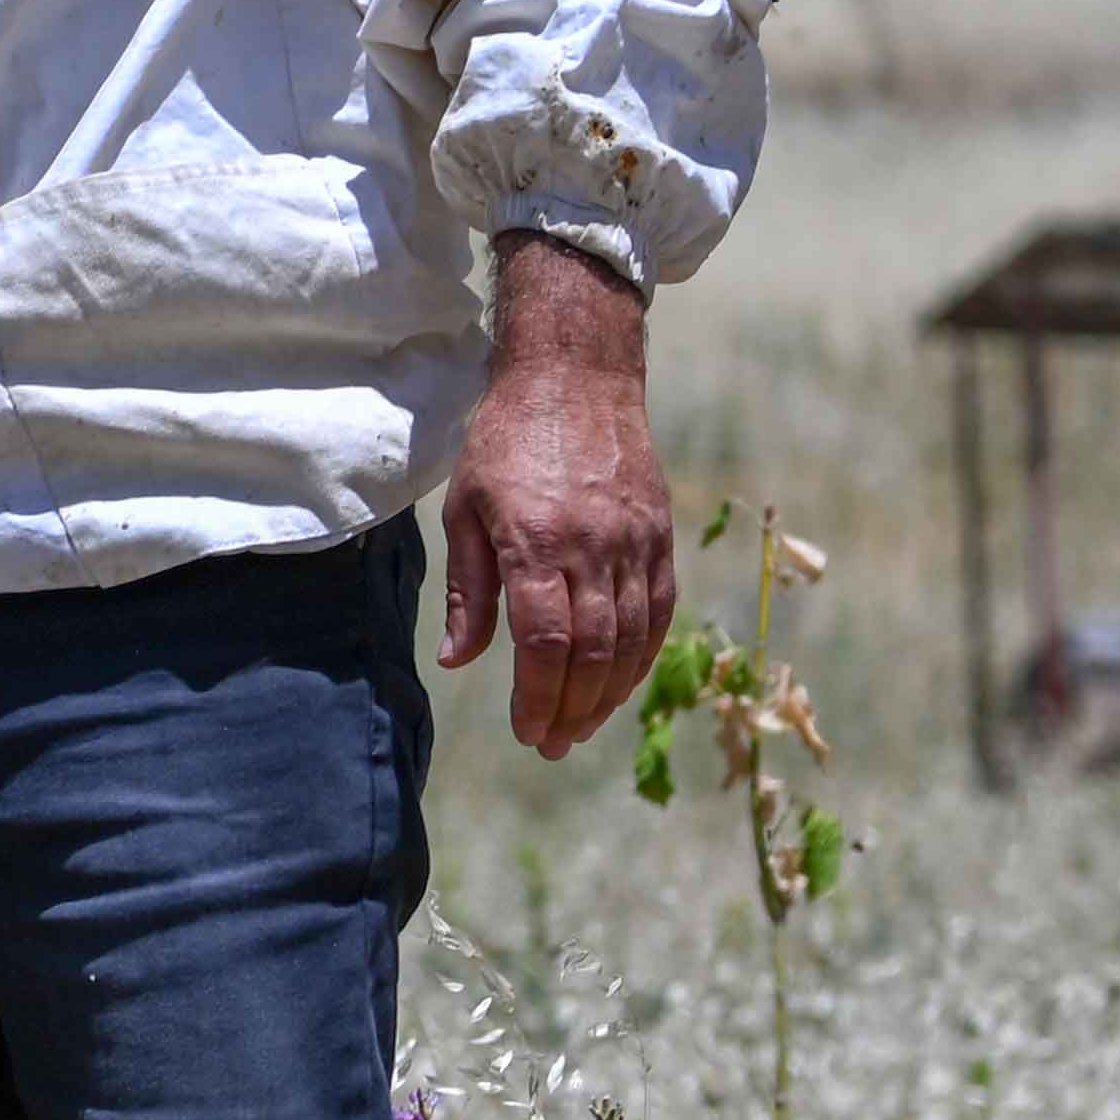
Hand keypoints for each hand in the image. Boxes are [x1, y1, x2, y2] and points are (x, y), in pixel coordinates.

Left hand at [445, 236, 672, 760]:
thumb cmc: (507, 441)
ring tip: (582, 724)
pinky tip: (621, 682)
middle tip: (552, 743)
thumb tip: (460, 661)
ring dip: (608, 693)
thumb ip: (470, 590)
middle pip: (592, 652)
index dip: (539, 697)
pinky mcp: (659, 536)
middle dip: (572, 709)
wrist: (577, 377)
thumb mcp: (466, 509)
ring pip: (632, 639)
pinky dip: (642, 656)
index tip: (527, 731)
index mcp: (536, 543)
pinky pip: (660, 611)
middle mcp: (593, 547)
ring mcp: (634, 543)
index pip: (546, 642)